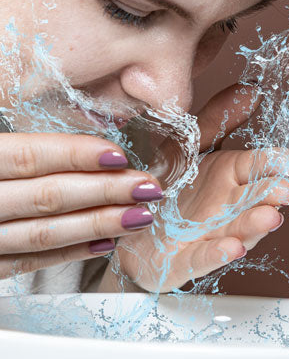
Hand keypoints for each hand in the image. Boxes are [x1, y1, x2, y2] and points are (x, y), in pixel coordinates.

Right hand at [0, 133, 162, 279]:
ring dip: (98, 224)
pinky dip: (71, 253)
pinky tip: (106, 244)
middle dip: (105, 191)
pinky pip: (31, 263)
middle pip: (49, 196)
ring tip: (138, 216)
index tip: (119, 157)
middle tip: (146, 188)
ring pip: (46, 233)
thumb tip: (82, 146)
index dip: (77, 155)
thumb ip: (22, 149)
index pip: (32, 157)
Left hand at [100, 83, 288, 292]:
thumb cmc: (166, 183)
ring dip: (251, 226)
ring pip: (233, 231)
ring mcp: (205, 233)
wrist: (131, 220)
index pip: (254, 166)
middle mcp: (222, 206)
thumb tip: (251, 90)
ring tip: (269, 217)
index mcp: (225, 176)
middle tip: (287, 191)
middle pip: (249, 200)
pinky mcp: (183, 258)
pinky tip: (231, 248)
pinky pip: (201, 257)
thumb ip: (217, 119)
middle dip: (268, 196)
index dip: (274, 164)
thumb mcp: (185, 144)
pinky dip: (216, 254)